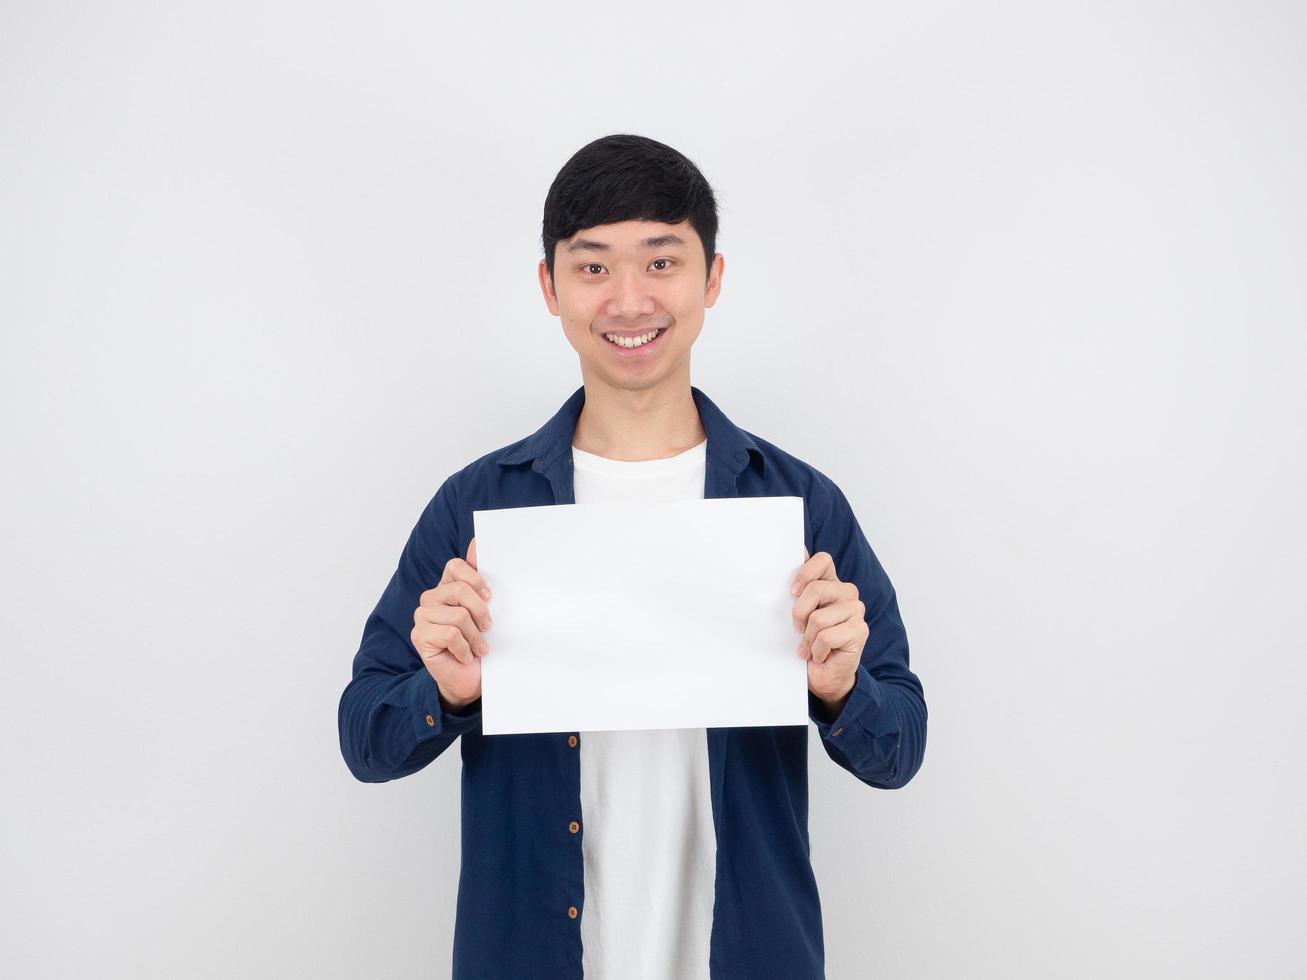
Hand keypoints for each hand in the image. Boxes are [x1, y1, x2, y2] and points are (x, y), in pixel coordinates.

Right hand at [411, 537, 492, 710]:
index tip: (490, 595)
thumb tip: (477, 542)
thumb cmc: (479, 642)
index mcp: (446, 586)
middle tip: (488, 627)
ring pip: (458, 616)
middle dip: (481, 611)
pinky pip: (450, 635)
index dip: (476, 578)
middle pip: (459, 590)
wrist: (470, 678)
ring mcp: (422, 616)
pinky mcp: (419, 635)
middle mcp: (431, 597)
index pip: (455, 566)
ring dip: (475, 636)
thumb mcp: (487, 609)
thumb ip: (481, 579)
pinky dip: (465, 648)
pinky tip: (465, 655)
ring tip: (480, 647)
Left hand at [790, 547, 866, 713]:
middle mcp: (847, 592)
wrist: (823, 676)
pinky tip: (820, 655)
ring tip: (810, 645)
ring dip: (808, 638)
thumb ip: (797, 590)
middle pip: (816, 589)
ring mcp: (856, 611)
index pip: (823, 560)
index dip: (804, 573)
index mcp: (831, 583)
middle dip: (799, 613)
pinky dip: (817, 650)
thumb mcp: (797, 614)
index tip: (792, 591)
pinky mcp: (860, 630)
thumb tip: (796, 554)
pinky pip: (826, 637)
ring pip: (818, 618)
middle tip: (798, 629)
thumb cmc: (808, 642)